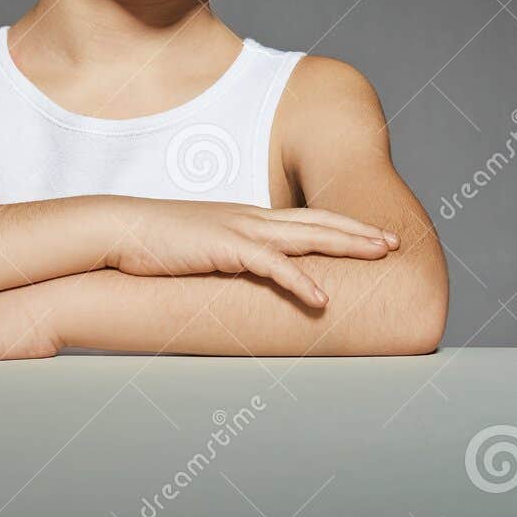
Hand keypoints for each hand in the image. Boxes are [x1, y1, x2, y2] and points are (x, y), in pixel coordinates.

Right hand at [108, 199, 399, 306]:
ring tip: (381, 256)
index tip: (374, 235)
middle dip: (360, 231)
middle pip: (319, 221)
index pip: (307, 219)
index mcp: (248, 219)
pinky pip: (273, 266)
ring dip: (348, 245)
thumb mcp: (202, 250)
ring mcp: (241, 229)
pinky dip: (302, 281)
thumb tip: (245, 278)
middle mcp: (252, 218)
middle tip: (396, 241)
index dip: (343, 226)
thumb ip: (228, 259)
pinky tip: (323, 298)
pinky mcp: (225, 248)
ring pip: (308, 237)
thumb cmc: (156, 246)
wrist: (119, 230)